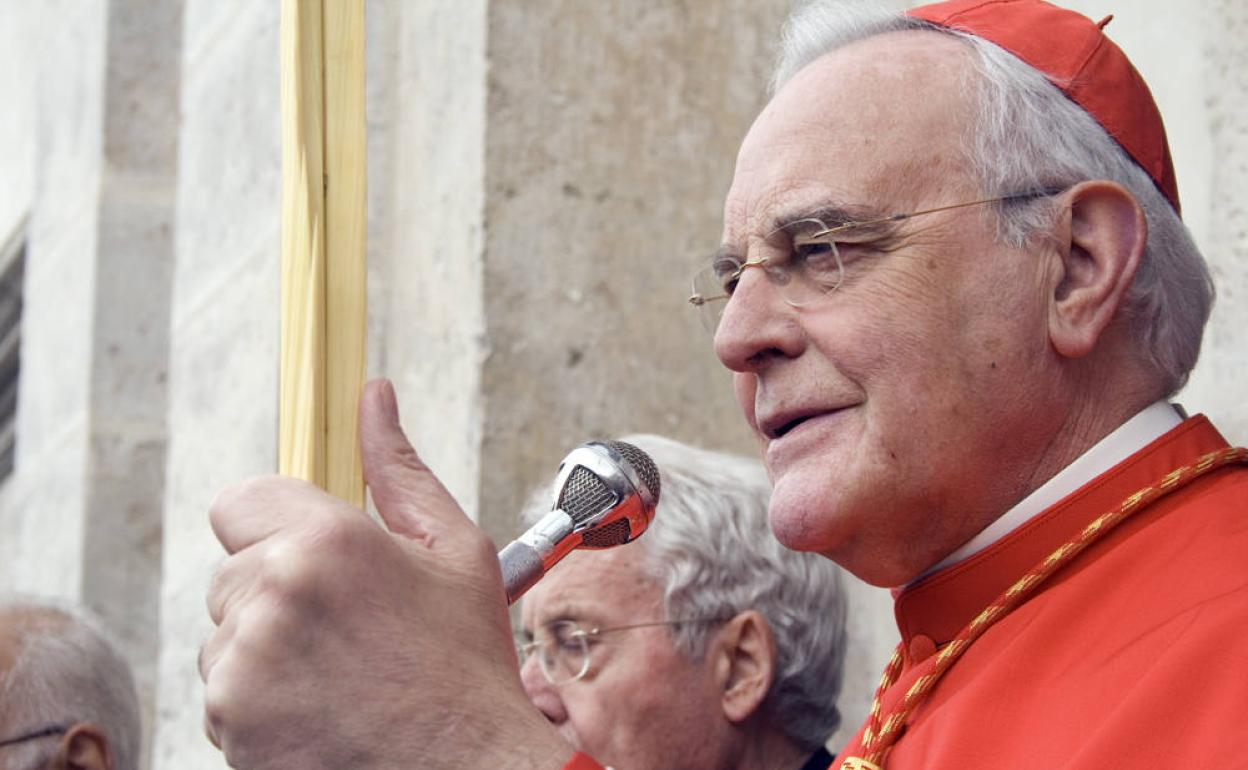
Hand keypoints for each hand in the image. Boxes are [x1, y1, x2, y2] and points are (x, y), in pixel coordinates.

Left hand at [200, 379, 571, 769]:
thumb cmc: (465, 664)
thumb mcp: (453, 551)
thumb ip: (399, 469)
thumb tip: (373, 395)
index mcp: (326, 540)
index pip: (238, 501)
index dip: (275, 528)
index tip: (314, 561)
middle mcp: (271, 594)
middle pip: (232, 572)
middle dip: (276, 593)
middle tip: (346, 630)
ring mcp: (241, 665)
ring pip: (223, 634)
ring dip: (263, 650)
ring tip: (336, 676)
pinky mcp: (226, 723)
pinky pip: (219, 692)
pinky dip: (256, 701)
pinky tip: (319, 711)